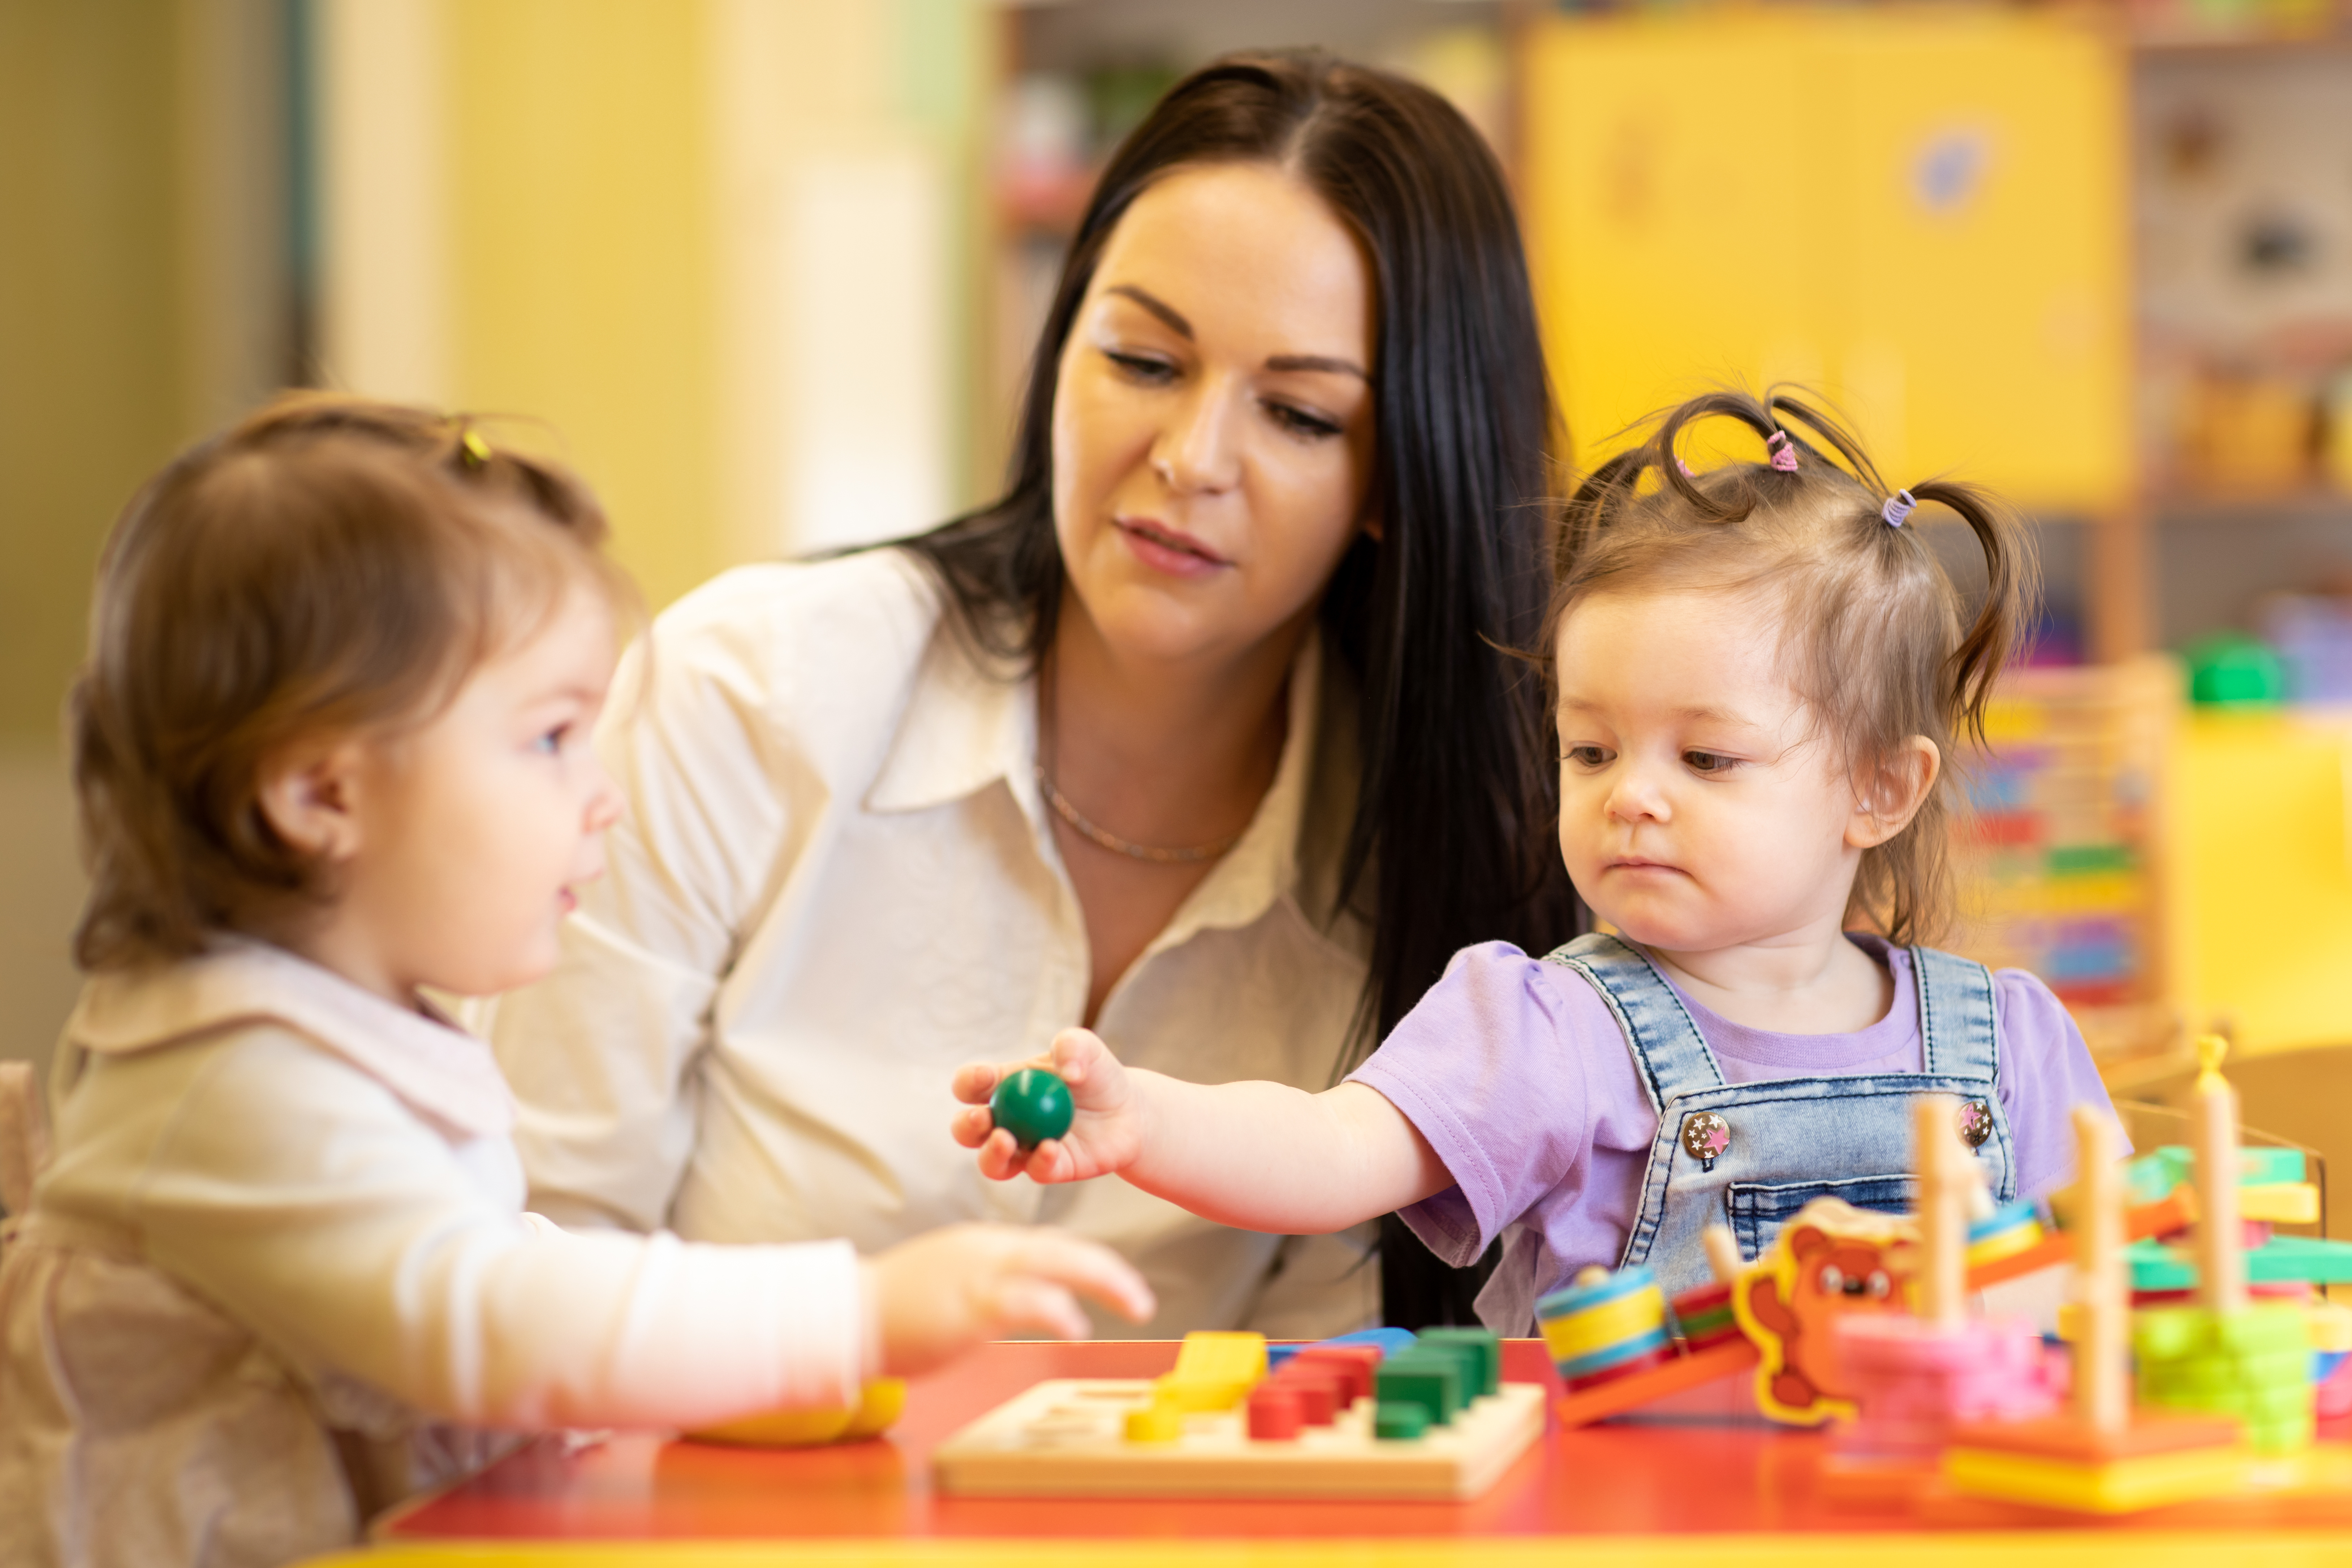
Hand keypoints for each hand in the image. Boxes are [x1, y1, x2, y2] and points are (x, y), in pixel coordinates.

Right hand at [861, 1224, 1154, 1376]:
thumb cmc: (897, 1306)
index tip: (1116, 1283)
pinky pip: (1024, 1300)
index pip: (1052, 1246)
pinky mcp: (968, 1306)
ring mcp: (980, 1275)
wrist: (849, 1312)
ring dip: (1104, 1281)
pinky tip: (1078, 1326)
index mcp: (987, 1246)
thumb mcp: (952, 1280)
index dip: (1090, 1262)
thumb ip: (988, 1281)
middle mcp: (990, 1251)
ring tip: (1135, 1304)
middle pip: (1066, 1250)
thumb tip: (1019, 1296)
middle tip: (1141, 1299)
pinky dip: (1058, 1310)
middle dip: (1110, 1271)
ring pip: (1057, 1264)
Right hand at [950, 1028, 1144, 1183]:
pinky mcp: (1049, 1169)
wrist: (1127, 1110)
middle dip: (967, 1125)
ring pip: (991, 1162)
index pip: (970, 1086)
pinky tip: (1051, 1149)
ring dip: (991, 1154)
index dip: (969, 1082)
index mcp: (1002, 1086)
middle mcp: (1005, 1122)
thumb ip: (1071, 1045)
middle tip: (984, 1118)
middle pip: (967, 1130)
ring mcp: (1023, 1150)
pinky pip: (1036, 1172)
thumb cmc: (1096, 1073)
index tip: (985, 1076)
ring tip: (1005, 1140)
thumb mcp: (1086, 1047)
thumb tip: (1067, 1072)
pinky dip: (1040, 1162)